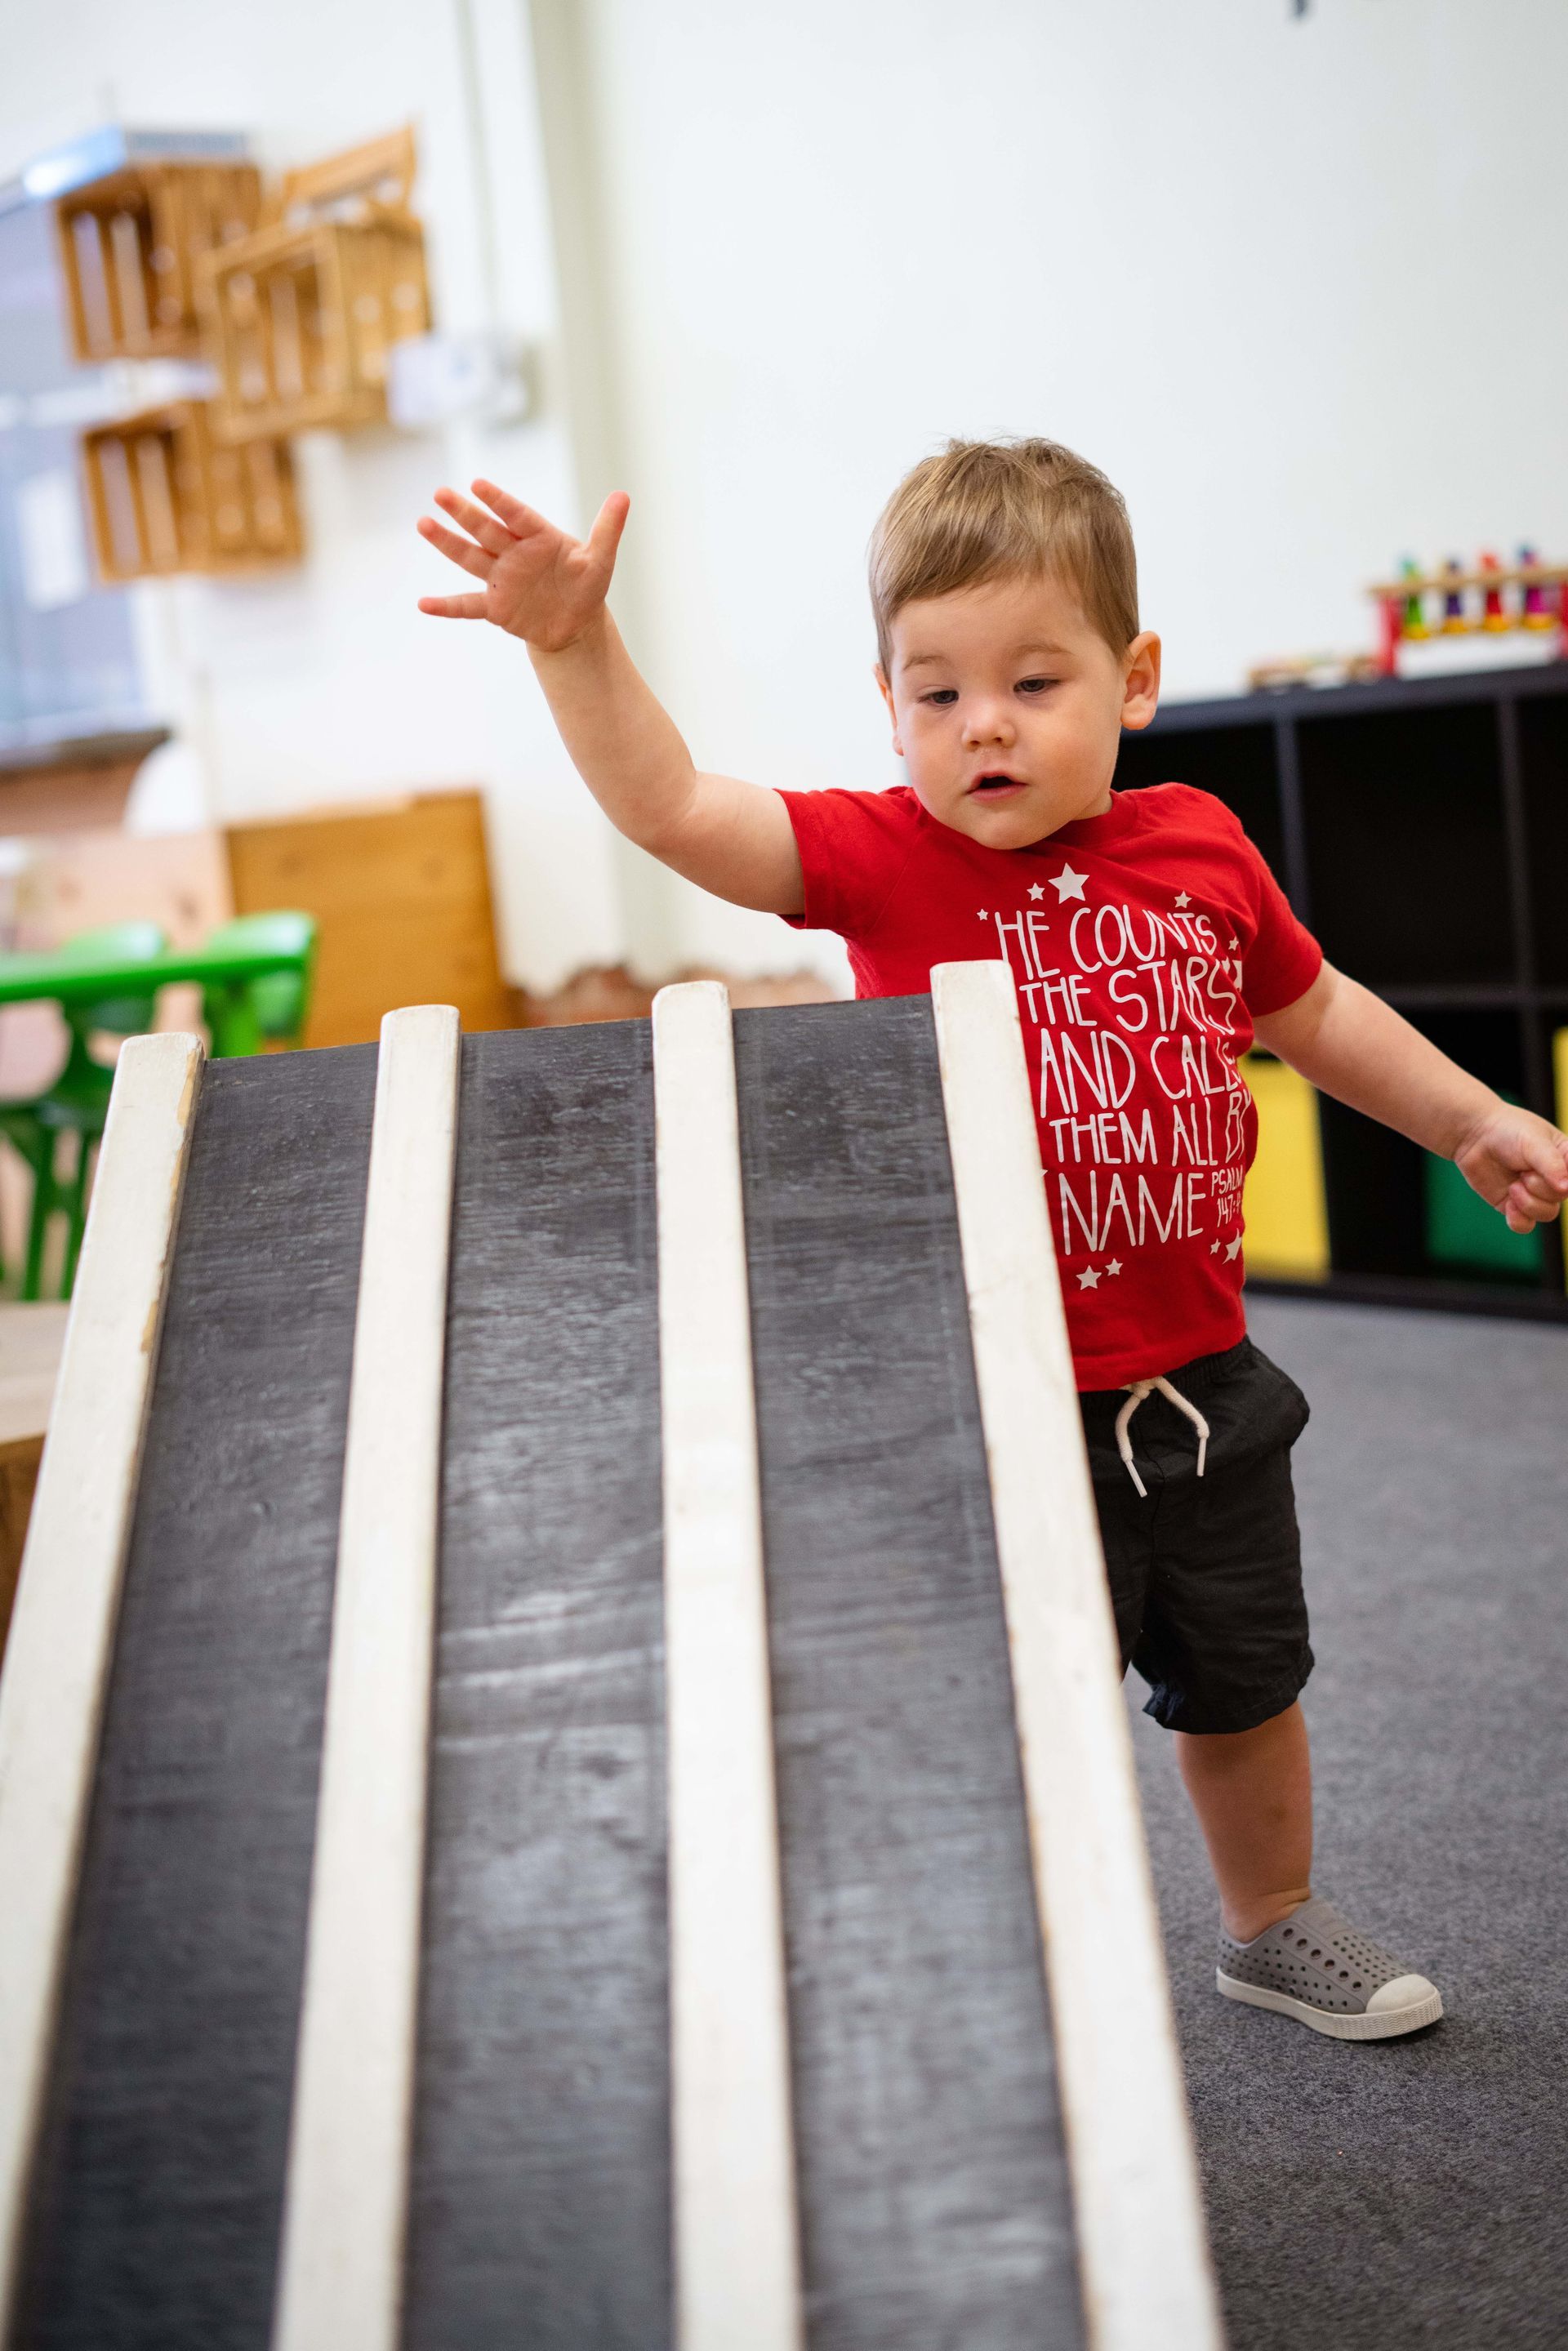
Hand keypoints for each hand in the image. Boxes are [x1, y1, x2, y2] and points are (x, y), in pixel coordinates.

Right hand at [416, 479, 628, 651]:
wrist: (575, 623)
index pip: (516, 514)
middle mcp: (513, 552)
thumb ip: (608, 529)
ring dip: (447, 543)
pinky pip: (467, 606)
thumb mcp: (600, 560)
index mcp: (538, 536)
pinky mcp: (495, 607)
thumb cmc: (586, 585)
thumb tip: (623, 496)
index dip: (498, 501)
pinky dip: (446, 607)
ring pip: (470, 558)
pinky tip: (423, 604)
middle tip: (440, 494)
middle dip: (464, 514)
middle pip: (486, 530)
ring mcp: (500, 579)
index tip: (477, 485)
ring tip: (423, 524)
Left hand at [1453, 1099, 1567, 1233]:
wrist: (1474, 1135)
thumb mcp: (1534, 1142)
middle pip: (1560, 1197)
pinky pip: (1525, 1225)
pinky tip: (1509, 1205)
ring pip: (1547, 1214)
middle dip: (1539, 1186)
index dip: (1567, 1182)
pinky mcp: (1514, 1206)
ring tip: (1513, 1185)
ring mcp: (1535, 1193)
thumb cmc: (1508, 1131)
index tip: (1558, 1180)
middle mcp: (1554, 1178)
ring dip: (1528, 1202)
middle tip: (1522, 1171)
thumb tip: (1565, 1188)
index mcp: (1567, 1159)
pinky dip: (1518, 1219)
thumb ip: (1551, 1164)